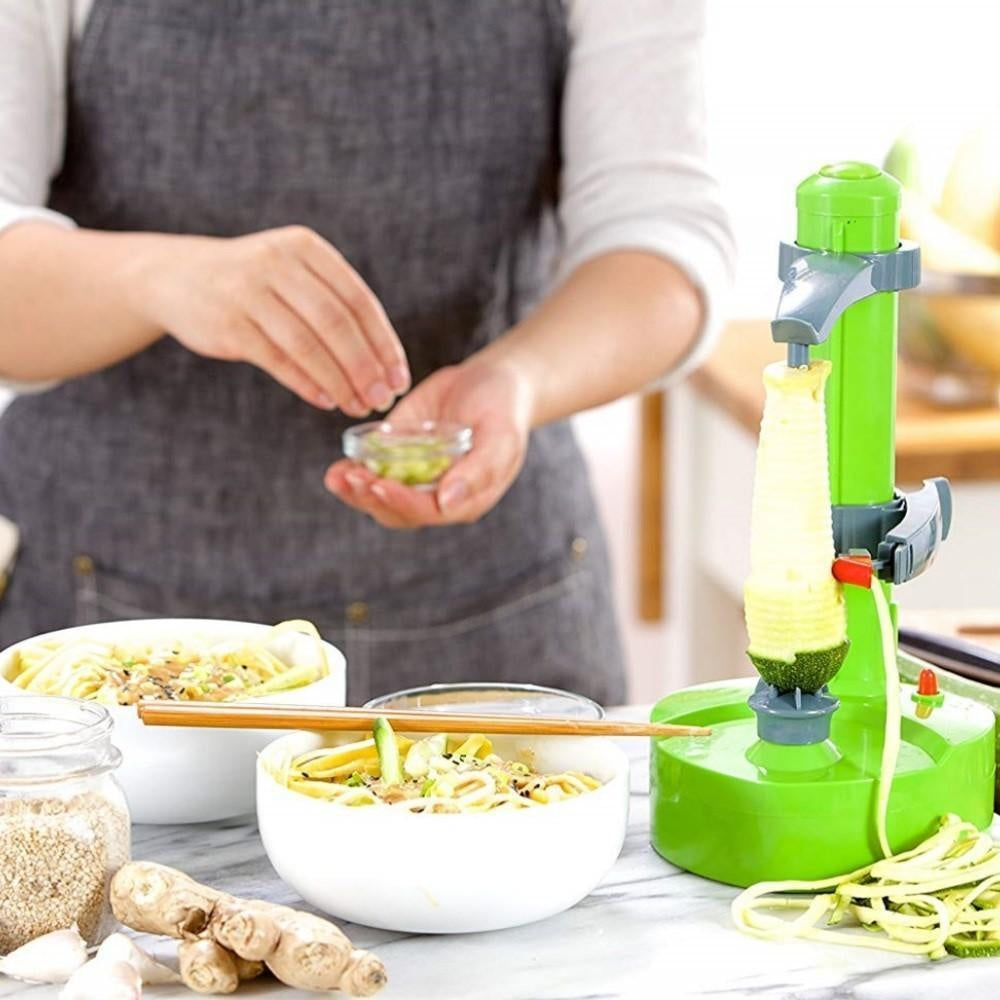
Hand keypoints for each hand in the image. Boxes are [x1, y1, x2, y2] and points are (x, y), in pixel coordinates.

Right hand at [139, 226, 408, 414]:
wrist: (174, 276)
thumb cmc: (253, 283)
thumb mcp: (294, 274)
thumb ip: (333, 303)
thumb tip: (384, 365)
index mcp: (306, 247)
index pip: (358, 300)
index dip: (384, 343)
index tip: (399, 378)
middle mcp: (277, 262)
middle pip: (336, 323)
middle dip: (365, 367)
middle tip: (382, 399)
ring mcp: (248, 291)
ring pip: (308, 345)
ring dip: (339, 381)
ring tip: (357, 406)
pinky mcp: (227, 324)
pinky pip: (278, 360)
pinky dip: (306, 384)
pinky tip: (326, 400)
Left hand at [325, 359, 534, 527]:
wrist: (491, 381)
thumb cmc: (504, 409)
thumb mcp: (501, 436)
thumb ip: (479, 470)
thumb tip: (447, 502)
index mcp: (464, 499)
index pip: (427, 512)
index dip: (401, 501)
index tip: (379, 485)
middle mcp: (435, 496)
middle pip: (396, 511)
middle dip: (370, 497)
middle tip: (349, 478)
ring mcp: (414, 477)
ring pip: (379, 497)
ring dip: (355, 491)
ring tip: (336, 475)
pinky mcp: (398, 456)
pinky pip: (372, 471)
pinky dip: (353, 470)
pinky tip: (338, 466)